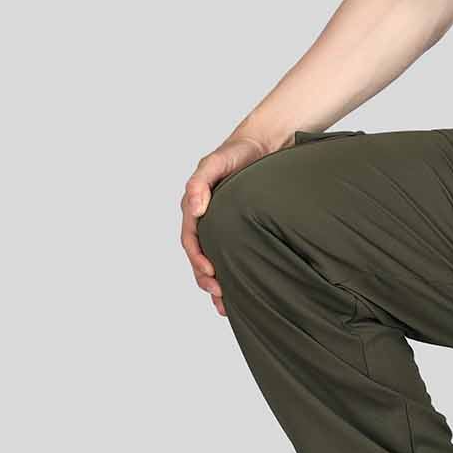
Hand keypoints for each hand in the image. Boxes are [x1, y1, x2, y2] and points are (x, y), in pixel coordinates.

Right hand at [180, 135, 268, 316]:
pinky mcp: (240, 230)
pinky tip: (241, 293)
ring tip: (225, 306)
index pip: (191, 240)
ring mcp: (222, 226)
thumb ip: (200, 183)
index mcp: (195, 207)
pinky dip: (235, 275)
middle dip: (206, 279)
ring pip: (215, 260)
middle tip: (219, 295)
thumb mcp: (215, 162)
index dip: (198, 258)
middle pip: (200, 257)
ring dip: (217, 284)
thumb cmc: (236, 152)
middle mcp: (206, 220)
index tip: (210, 272)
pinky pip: (233, 255)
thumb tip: (194, 209)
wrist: (262, 146)